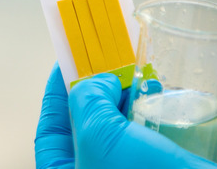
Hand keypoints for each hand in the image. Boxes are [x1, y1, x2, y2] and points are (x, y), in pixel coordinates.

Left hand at [35, 64, 216, 168]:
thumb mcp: (101, 135)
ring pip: (123, 127)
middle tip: (108, 61)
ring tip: (141, 75)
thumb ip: (88, 100)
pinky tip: (164, 94)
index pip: (51, 128)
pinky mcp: (158, 166)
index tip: (67, 58)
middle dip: (100, 90)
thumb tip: (99, 82)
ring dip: (131, 97)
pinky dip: (156, 111)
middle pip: (88, 123)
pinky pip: (152, 135)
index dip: (57, 90)